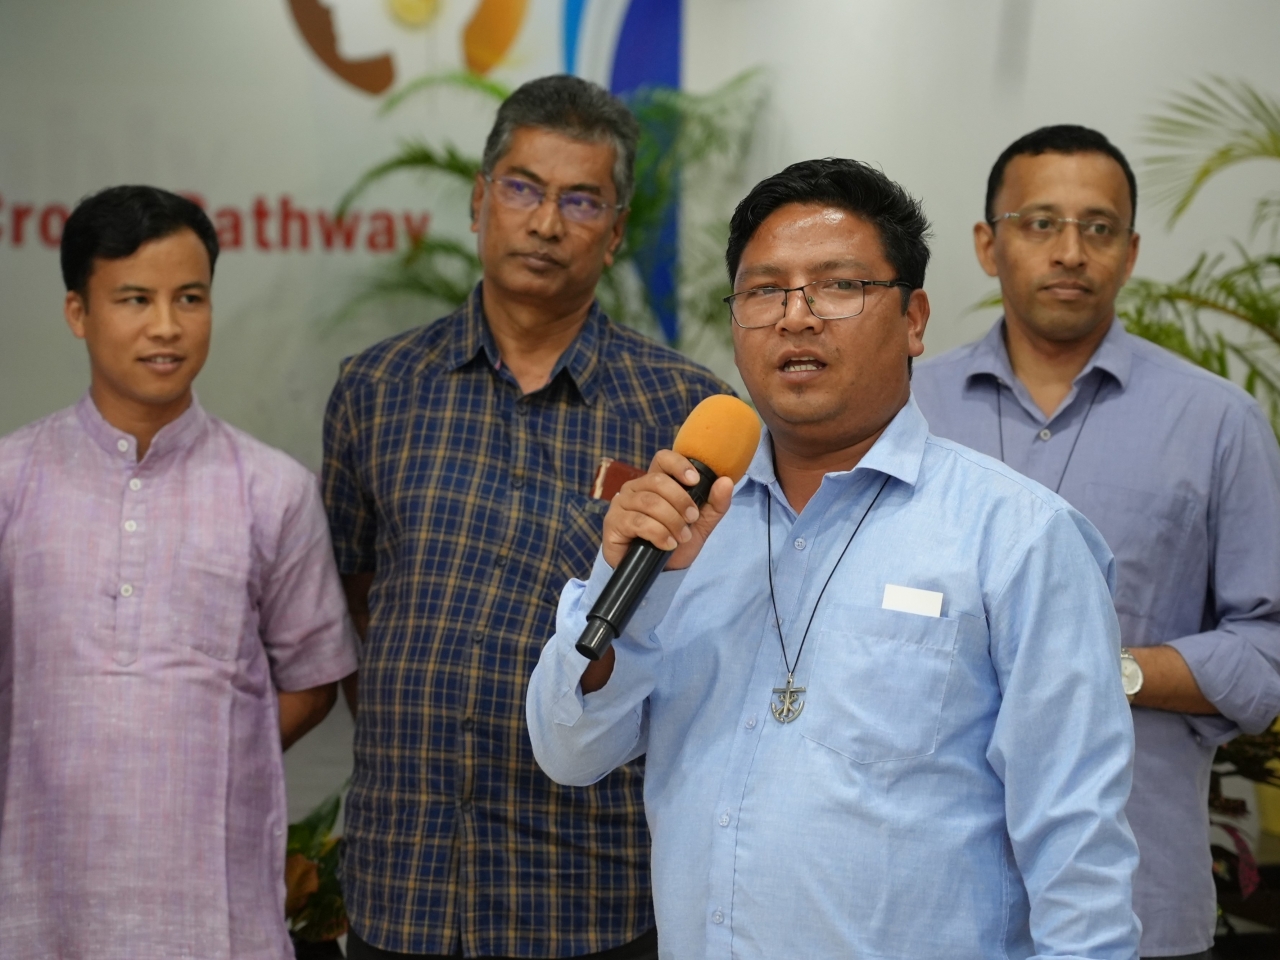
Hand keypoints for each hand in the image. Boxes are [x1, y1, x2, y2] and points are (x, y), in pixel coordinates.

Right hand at [601, 449, 734, 570]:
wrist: (658, 574)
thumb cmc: (675, 543)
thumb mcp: (700, 524)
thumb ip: (715, 504)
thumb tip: (726, 481)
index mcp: (655, 482)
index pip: (663, 459)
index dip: (679, 465)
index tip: (695, 481)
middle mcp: (635, 488)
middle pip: (657, 481)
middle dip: (680, 501)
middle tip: (692, 519)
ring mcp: (621, 504)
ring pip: (649, 502)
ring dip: (671, 521)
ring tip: (681, 537)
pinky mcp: (613, 523)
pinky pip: (637, 521)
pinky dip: (658, 533)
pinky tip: (667, 544)